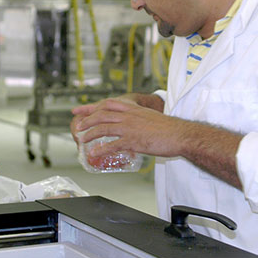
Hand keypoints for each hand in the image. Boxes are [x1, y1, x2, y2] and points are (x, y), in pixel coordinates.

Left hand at [71, 97, 185, 157]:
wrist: (180, 134)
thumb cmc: (168, 128)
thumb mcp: (150, 116)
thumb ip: (137, 118)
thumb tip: (130, 125)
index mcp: (133, 108)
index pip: (107, 103)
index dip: (91, 107)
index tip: (79, 110)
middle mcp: (129, 115)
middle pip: (101, 114)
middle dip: (87, 120)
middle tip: (78, 127)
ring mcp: (130, 128)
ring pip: (104, 128)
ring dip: (90, 134)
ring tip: (82, 140)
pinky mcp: (133, 141)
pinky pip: (112, 145)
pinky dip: (101, 150)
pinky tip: (94, 154)